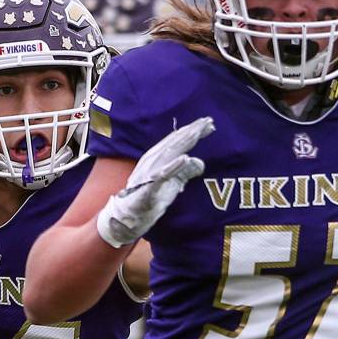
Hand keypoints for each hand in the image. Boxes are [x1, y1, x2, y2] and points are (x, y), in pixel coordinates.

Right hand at [96, 117, 213, 247]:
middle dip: (192, 131)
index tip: (209, 124)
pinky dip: (174, 166)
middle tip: (209, 122)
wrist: (127, 216)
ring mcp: (149, 173)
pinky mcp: (149, 188)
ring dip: (184, 142)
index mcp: (157, 157)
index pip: (177, 140)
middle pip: (175, 142)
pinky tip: (185, 158)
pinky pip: (163, 175)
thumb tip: (199, 162)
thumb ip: (185, 171)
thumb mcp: (172, 182)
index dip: (193, 131)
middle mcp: (152, 160)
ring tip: (198, 133)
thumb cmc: (150, 197)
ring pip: (169, 153)